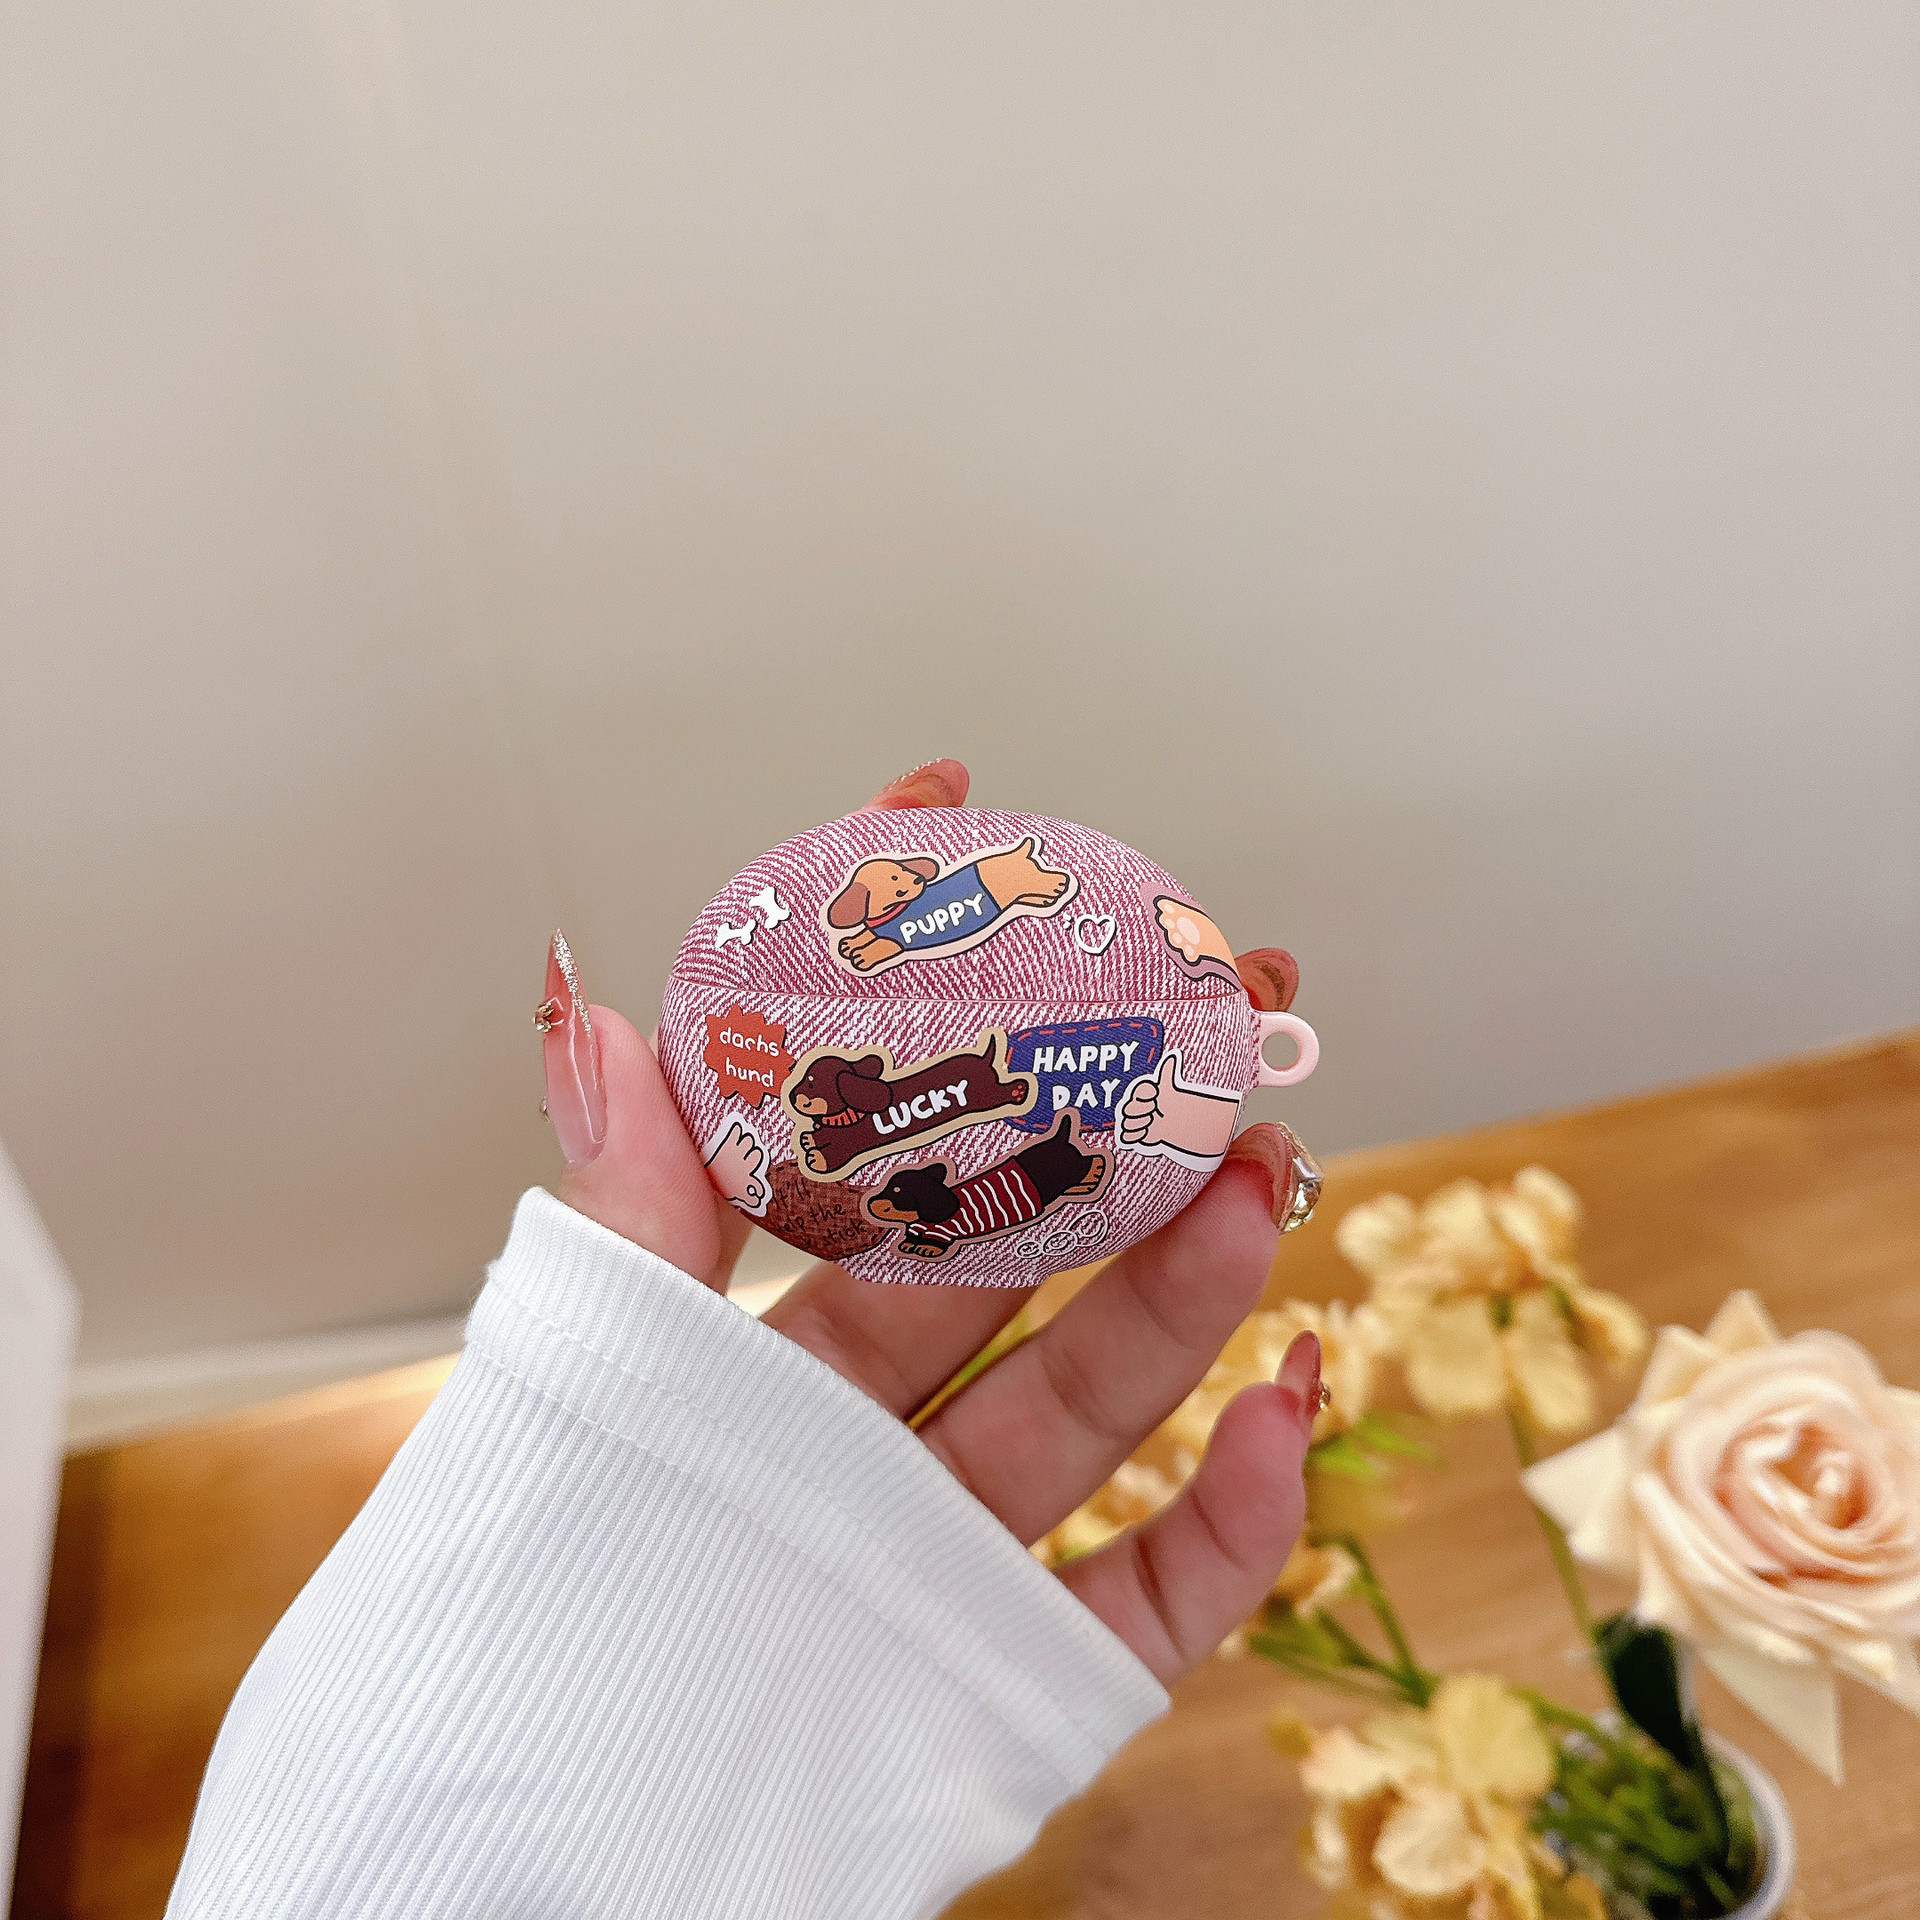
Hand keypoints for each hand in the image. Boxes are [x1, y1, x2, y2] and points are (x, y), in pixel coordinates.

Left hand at [540, 758, 1318, 1685]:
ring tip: (1266, 1165)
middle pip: (1021, 1258)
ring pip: (1096, 1393)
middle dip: (1122, 1129)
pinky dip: (1238, 1516)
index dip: (921, 999)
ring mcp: (946, 1547)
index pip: (863, 1147)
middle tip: (1216, 1011)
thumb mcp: (588, 1377)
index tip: (977, 827)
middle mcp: (863, 1433)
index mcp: (758, 1349)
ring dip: (1194, 1282)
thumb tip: (594, 1003)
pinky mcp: (1011, 1673)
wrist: (532, 1865)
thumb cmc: (542, 1612)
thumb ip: (628, 1207)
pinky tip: (1291, 1406)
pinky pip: (1151, 1594)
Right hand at [1117, 1050, 1239, 1165]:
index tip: (1156, 1095)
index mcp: (1142, 1091)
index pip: (1136, 1091)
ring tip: (1152, 1121)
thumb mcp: (1171, 1087)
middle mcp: (1136, 1105)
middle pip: (1127, 1108)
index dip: (1145, 1094)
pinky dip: (1135, 1135)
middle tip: (1154, 1110)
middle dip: (1141, 1110)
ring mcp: (1135, 1119)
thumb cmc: (1175, 1103)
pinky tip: (1147, 1132)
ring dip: (1139, 1123)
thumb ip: (1168, 1071)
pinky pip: (1126, 1135)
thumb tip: (1172, 1055)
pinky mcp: (1135, 1133)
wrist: (1180, 1123)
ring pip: (1126, 1122)